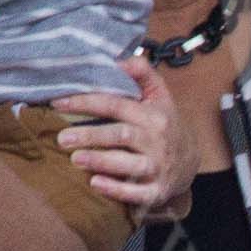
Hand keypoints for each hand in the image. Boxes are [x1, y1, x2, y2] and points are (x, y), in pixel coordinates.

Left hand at [51, 56, 200, 221]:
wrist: (191, 160)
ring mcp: (158, 166)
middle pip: (121, 135)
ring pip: (129, 164)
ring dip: (101, 161)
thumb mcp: (160, 96)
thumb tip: (121, 58)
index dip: (88, 102)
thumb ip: (142, 74)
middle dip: (91, 135)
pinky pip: (137, 192)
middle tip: (62, 138)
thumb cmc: (165, 124)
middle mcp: (156, 140)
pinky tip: (95, 183)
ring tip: (75, 159)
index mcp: (153, 115)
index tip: (59, 103)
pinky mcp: (157, 190)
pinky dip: (117, 189)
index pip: (117, 105)